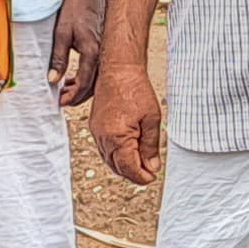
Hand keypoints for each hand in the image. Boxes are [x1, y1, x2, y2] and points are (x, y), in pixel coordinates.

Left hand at [48, 0, 107, 108]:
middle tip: (61, 101)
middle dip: (77, 96)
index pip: (84, 84)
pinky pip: (98, 69)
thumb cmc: (75, 8)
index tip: (59, 103)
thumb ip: (58, 59)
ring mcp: (105, 51)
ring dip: (81, 88)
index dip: (72, 96)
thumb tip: (52, 80)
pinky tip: (73, 78)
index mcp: (93, 52)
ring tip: (64, 91)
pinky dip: (86, 78)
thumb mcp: (61, 33)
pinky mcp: (104, 47)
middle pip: (93, 86)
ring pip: (97, 79)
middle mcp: (103, 54)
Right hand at [90, 61, 163, 186]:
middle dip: (133, 174)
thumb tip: (152, 167)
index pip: (128, 167)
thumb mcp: (151, 119)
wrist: (118, 70)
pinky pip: (104, 149)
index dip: (141, 176)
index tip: (152, 177)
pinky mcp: (95, 126)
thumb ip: (150, 146)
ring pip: (109, 160)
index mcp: (117, 137)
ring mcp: (96, 132)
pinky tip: (127, 154)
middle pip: (117, 167)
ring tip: (140, 166)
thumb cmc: (135, 90)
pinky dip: (115, 156)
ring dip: (123, 166)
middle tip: (148, 174)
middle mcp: (103, 137)